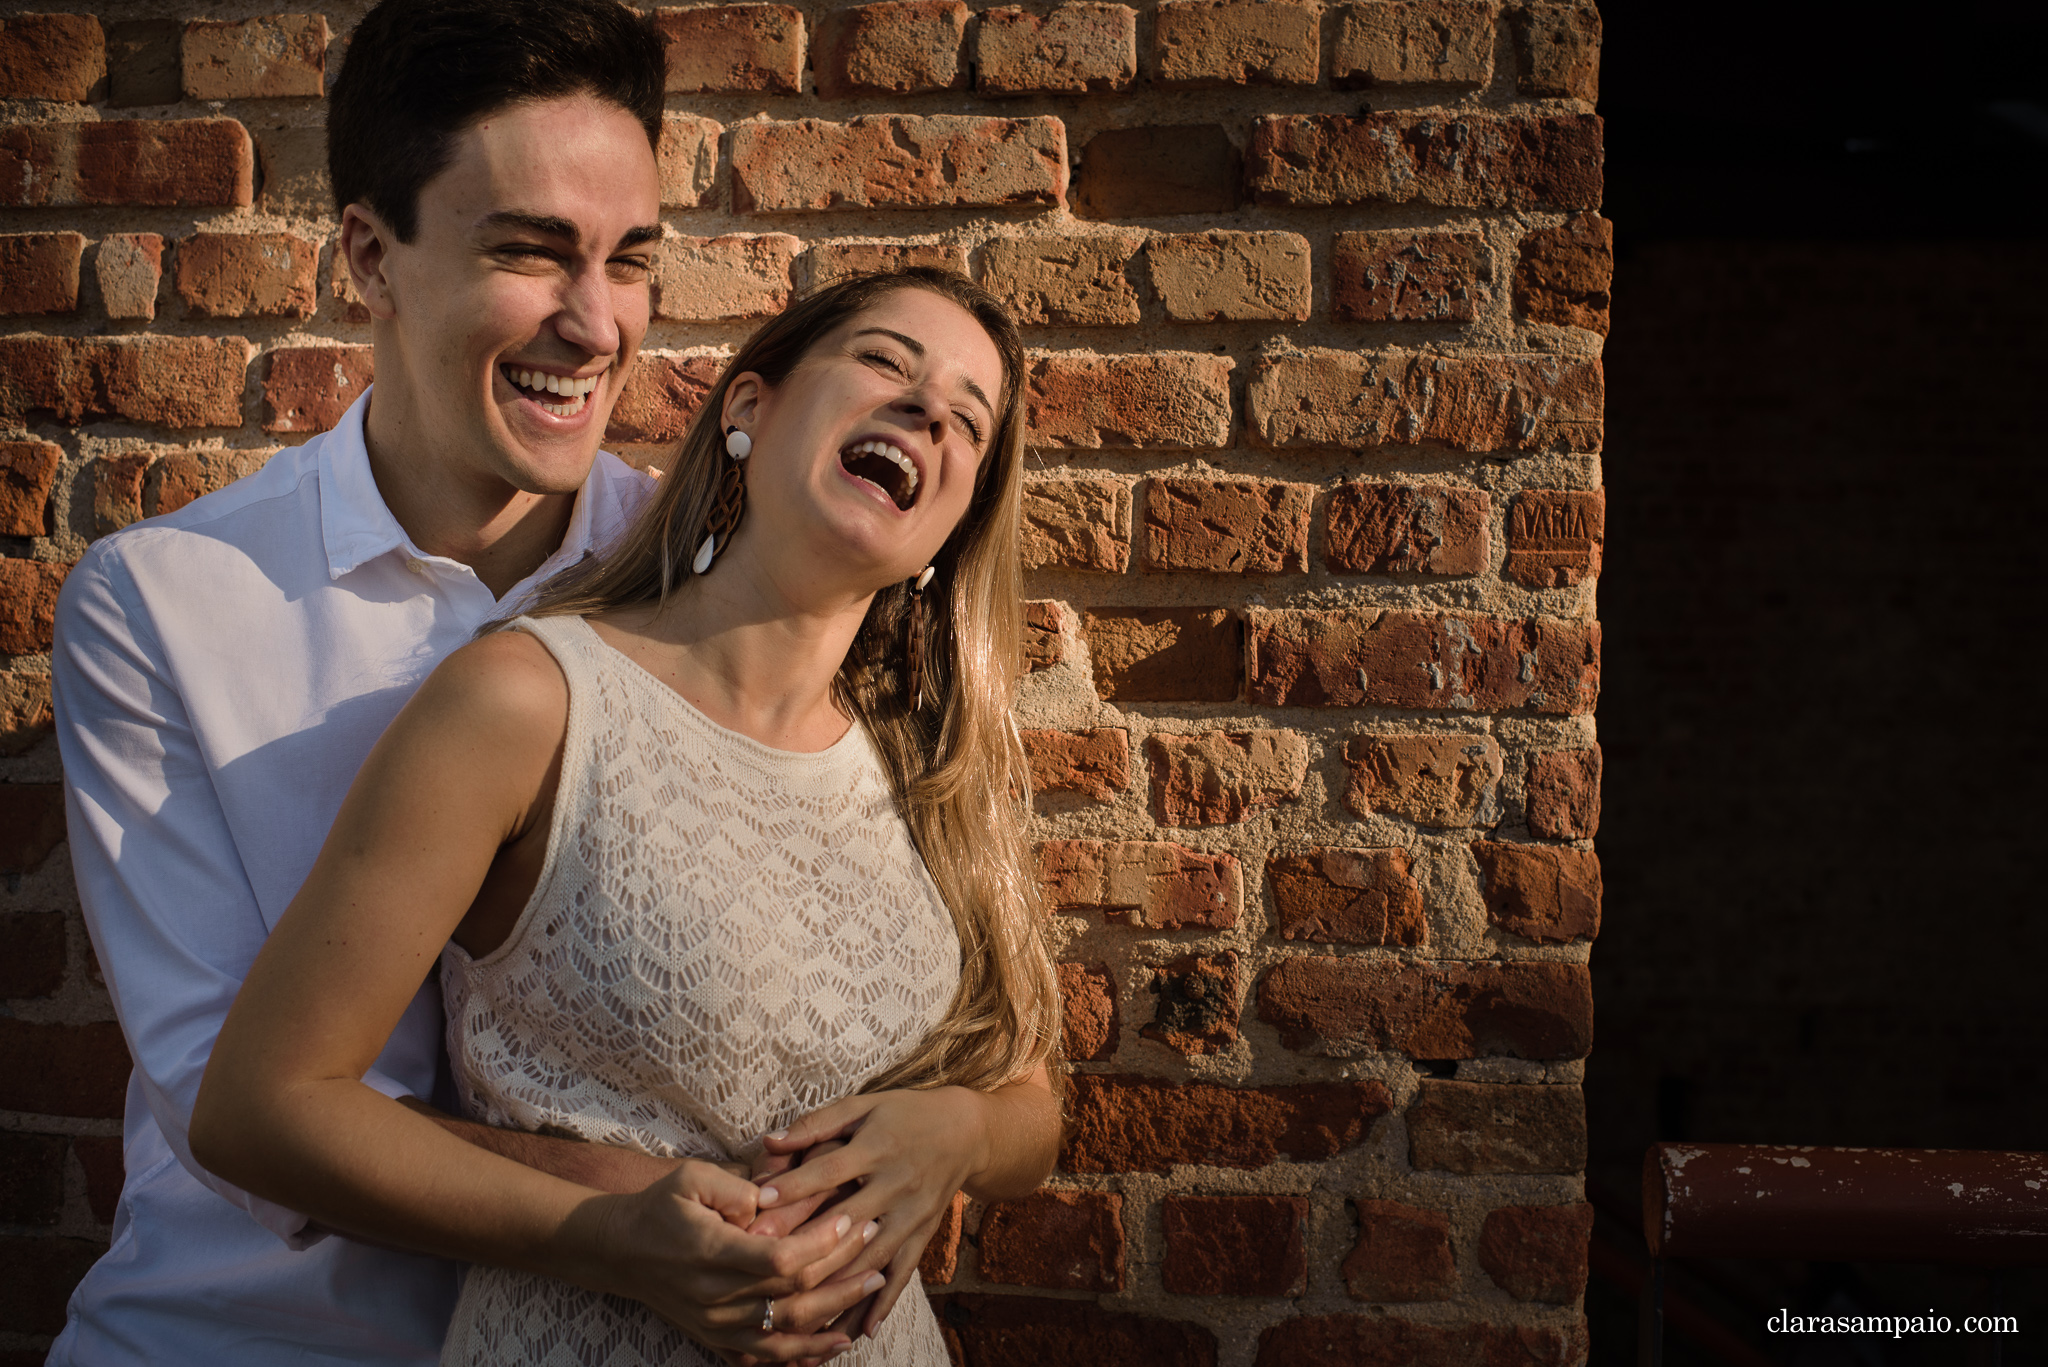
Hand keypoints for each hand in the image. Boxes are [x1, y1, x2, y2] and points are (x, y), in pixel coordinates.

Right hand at [578, 1158, 881, 1362]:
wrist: (620, 1251)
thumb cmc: (660, 1206)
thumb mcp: (690, 1179)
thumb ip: (736, 1187)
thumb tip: (774, 1203)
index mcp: (712, 1252)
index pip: (779, 1257)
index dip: (821, 1243)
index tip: (850, 1220)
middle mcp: (716, 1296)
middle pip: (793, 1292)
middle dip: (842, 1267)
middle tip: (877, 1240)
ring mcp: (717, 1323)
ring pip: (787, 1329)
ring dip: (835, 1311)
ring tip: (872, 1286)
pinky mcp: (716, 1338)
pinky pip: (766, 1356)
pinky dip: (804, 1354)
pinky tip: (836, 1344)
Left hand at [751, 1089, 984, 1340]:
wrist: (966, 1131)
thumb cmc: (904, 1114)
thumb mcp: (864, 1107)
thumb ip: (817, 1124)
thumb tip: (770, 1141)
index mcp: (877, 1148)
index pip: (829, 1171)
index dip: (794, 1186)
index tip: (758, 1203)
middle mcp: (896, 1184)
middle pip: (847, 1221)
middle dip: (806, 1246)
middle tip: (766, 1267)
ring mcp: (912, 1214)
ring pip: (871, 1257)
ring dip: (839, 1289)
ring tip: (806, 1317)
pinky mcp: (923, 1234)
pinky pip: (903, 1272)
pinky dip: (883, 1301)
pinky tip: (861, 1330)